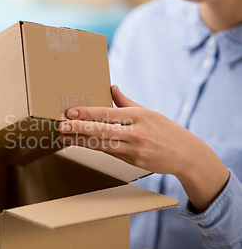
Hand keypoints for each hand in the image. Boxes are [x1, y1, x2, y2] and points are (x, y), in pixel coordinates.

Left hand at [58, 85, 228, 211]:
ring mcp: (135, 149)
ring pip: (102, 144)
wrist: (187, 155)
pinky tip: (77, 144)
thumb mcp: (148, 112)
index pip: (108, 113)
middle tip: (61, 126)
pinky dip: (92, 148)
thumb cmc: (166, 130)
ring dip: (80, 141)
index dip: (88, 113)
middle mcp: (136, 133)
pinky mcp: (133, 161)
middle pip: (103, 130)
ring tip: (63, 137)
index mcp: (139, 116)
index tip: (71, 112)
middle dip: (79, 128)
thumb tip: (111, 87)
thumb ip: (126, 102)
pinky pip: (108, 153)